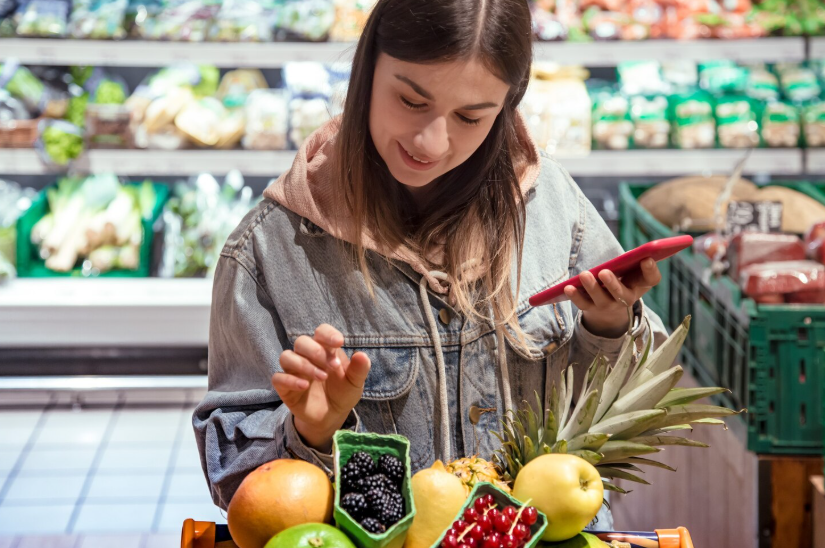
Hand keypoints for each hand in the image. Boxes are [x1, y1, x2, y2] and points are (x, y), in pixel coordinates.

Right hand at [272, 324, 370, 452]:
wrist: (332, 416)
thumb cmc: (342, 393)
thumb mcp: (354, 382)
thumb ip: (359, 369)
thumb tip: (362, 355)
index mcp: (325, 350)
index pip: (321, 332)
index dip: (327, 334)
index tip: (339, 342)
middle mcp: (306, 356)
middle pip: (301, 341)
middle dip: (315, 351)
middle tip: (332, 366)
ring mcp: (294, 371)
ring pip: (287, 356)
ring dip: (304, 364)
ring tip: (321, 377)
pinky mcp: (284, 387)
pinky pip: (278, 378)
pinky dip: (290, 380)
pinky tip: (305, 386)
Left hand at [563, 258, 661, 338]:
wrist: (610, 307)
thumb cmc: (622, 279)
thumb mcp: (630, 271)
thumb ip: (631, 261)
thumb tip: (630, 251)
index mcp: (640, 285)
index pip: (651, 279)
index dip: (651, 270)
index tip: (647, 259)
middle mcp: (627, 298)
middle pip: (622, 295)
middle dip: (613, 284)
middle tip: (604, 272)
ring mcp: (609, 305)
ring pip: (601, 300)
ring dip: (592, 288)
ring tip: (584, 275)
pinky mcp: (592, 309)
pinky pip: (583, 304)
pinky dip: (575, 296)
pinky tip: (567, 287)